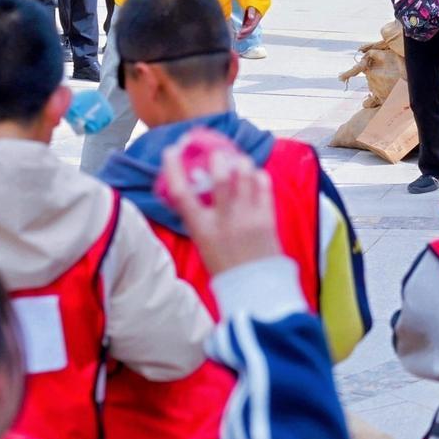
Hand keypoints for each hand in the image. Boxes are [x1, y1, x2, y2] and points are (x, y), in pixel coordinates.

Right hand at [159, 143, 281, 274]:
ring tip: (239, 161)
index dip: (173, 169)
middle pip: (220, 179)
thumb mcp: (203, 243)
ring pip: (245, 177)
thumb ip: (201, 218)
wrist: (254, 288)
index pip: (181, 193)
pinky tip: (256, 175)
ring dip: (242, 163)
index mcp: (201, 229)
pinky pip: (264, 186)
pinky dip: (259, 175)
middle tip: (218, 153)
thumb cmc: (225, 267)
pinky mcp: (267, 218)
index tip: (171, 151)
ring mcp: (247, 218)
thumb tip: (197, 189)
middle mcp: (224, 221)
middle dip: (218, 159)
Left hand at [237, 6, 261, 38]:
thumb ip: (252, 11)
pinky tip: (237, 34)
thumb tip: (251, 17)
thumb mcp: (252, 5)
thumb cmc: (253, 2)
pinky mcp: (248, 21)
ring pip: (248, 30)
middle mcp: (255, 21)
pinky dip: (242, 32)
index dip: (247, 30)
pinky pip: (245, 28)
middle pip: (250, 30)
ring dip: (243, 35)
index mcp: (257, 18)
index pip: (252, 26)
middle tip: (237, 37)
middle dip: (244, 35)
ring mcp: (251, 21)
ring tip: (237, 38)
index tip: (241, 32)